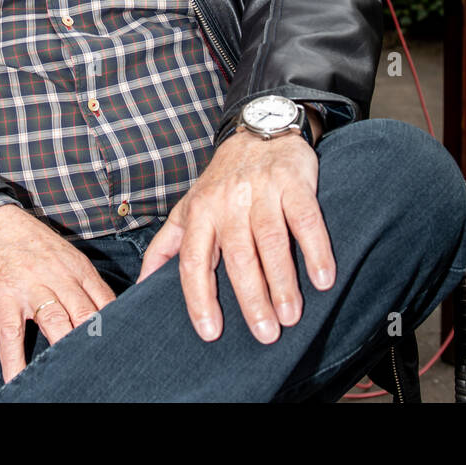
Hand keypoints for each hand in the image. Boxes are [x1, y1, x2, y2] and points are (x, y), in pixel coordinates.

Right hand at [0, 204, 117, 382]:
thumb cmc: (31, 244)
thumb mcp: (65, 255)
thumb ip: (84, 283)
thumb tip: (108, 312)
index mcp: (78, 268)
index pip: (105, 301)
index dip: (116, 326)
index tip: (123, 346)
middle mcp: (58, 278)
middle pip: (85, 314)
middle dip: (95, 340)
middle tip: (103, 364)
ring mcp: (30, 288)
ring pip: (55, 322)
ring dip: (65, 347)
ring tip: (73, 373)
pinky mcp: (4, 299)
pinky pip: (11, 335)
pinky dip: (15, 360)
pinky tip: (18, 378)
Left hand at [136, 111, 333, 344]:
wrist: (260, 130)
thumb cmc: (223, 181)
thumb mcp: (187, 207)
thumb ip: (166, 245)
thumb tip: (142, 284)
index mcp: (199, 212)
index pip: (194, 261)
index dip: (199, 298)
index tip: (210, 333)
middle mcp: (228, 202)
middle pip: (238, 256)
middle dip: (251, 299)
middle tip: (265, 334)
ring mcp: (262, 190)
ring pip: (271, 241)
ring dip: (283, 282)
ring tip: (291, 316)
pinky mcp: (294, 182)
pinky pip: (305, 220)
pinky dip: (316, 250)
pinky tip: (323, 279)